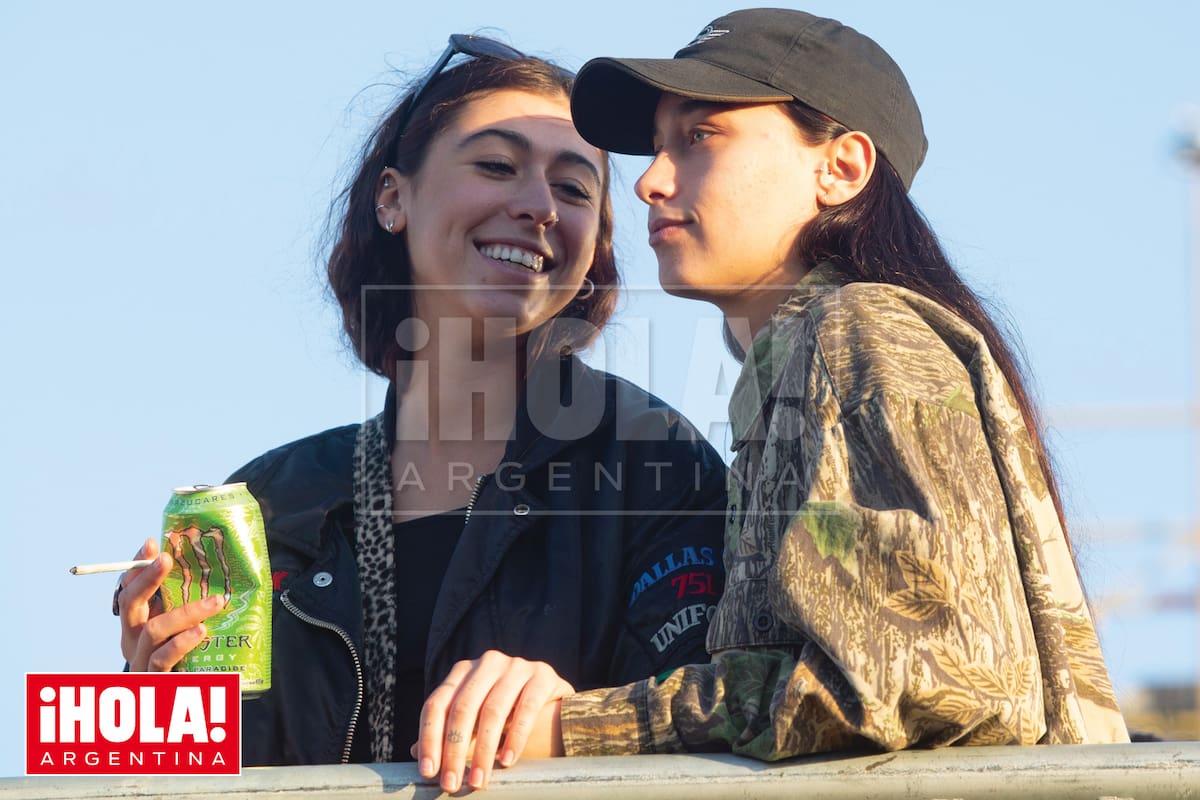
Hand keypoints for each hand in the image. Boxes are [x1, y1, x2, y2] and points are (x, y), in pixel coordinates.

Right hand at [117, 537, 224, 671]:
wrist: (168, 705)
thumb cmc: (179, 658)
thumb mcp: (174, 627)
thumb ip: (180, 603)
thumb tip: (208, 568)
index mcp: (134, 622)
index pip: (128, 587)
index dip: (138, 566)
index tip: (152, 544)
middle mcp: (131, 638)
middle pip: (130, 603)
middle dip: (147, 579)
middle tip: (167, 559)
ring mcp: (140, 659)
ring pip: (154, 630)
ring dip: (185, 612)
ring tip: (214, 602)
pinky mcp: (156, 680)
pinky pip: (163, 659)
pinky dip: (181, 643)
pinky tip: (201, 631)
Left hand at [415, 650, 571, 791]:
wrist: (554, 702)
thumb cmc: (507, 713)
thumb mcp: (475, 721)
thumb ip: (449, 731)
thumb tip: (413, 751)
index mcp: (463, 670)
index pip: (437, 704)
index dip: (429, 738)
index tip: (428, 772)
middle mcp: (488, 663)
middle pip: (463, 708)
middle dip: (454, 750)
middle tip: (451, 785)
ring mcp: (517, 666)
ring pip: (493, 710)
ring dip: (483, 751)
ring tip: (478, 781)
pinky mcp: (543, 676)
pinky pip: (526, 708)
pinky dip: (515, 738)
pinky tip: (507, 761)